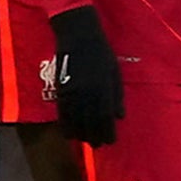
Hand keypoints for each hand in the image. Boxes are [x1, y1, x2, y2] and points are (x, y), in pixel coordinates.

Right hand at [50, 4, 123, 144]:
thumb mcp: (115, 72)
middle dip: (93, 135)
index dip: (107, 132)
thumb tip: (120, 116)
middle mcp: (89, 93)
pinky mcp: (61, 87)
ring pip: (75, 118)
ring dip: (79, 132)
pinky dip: (65, 122)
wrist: (78, 35)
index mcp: (105, 90)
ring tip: (82, 140)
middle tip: (96, 145)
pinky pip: (62, 110)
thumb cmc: (101, 52)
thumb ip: (117, 95)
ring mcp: (73, 91)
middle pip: (90, 121)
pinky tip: (67, 129)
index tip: (109, 141)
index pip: (106, 118)